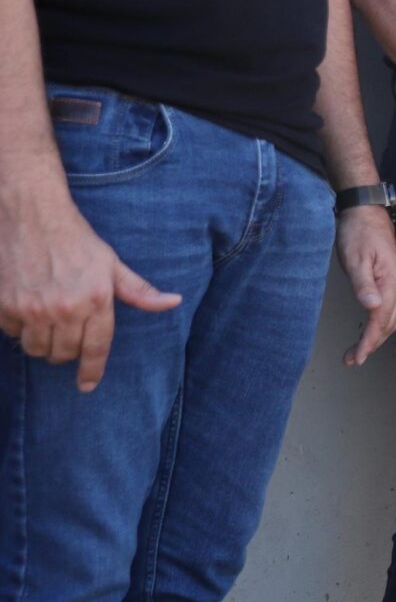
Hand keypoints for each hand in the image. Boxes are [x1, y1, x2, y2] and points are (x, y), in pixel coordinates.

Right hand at [0, 190, 182, 390]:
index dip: (92, 371)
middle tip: (67, 337)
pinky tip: (26, 309)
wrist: (31, 216)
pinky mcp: (5, 305)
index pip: (96, 349)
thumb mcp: (112, 264)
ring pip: (37, 349)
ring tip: (47, 324)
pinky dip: (19, 327)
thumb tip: (173, 302)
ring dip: (43, 344)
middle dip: (67, 352)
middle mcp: (64, 309)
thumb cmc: (76, 239)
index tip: (87, 385)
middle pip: (64, 354)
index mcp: (95, 300)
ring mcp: (32, 309)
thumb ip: (139, 291)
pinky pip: (13, 333)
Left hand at [333, 205, 395, 365]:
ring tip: (358, 350)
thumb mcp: (355, 258)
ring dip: (376, 337)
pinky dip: (380, 324)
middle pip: (389, 323)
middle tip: (352, 359)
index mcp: (392, 281)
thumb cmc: (358, 233)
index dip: (369, 341)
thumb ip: (364, 284)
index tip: (358, 357)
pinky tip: (371, 328)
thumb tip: (372, 308)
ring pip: (391, 318)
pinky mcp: (395, 280)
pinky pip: (391, 309)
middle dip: (371, 344)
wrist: (366, 212)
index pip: (380, 319)